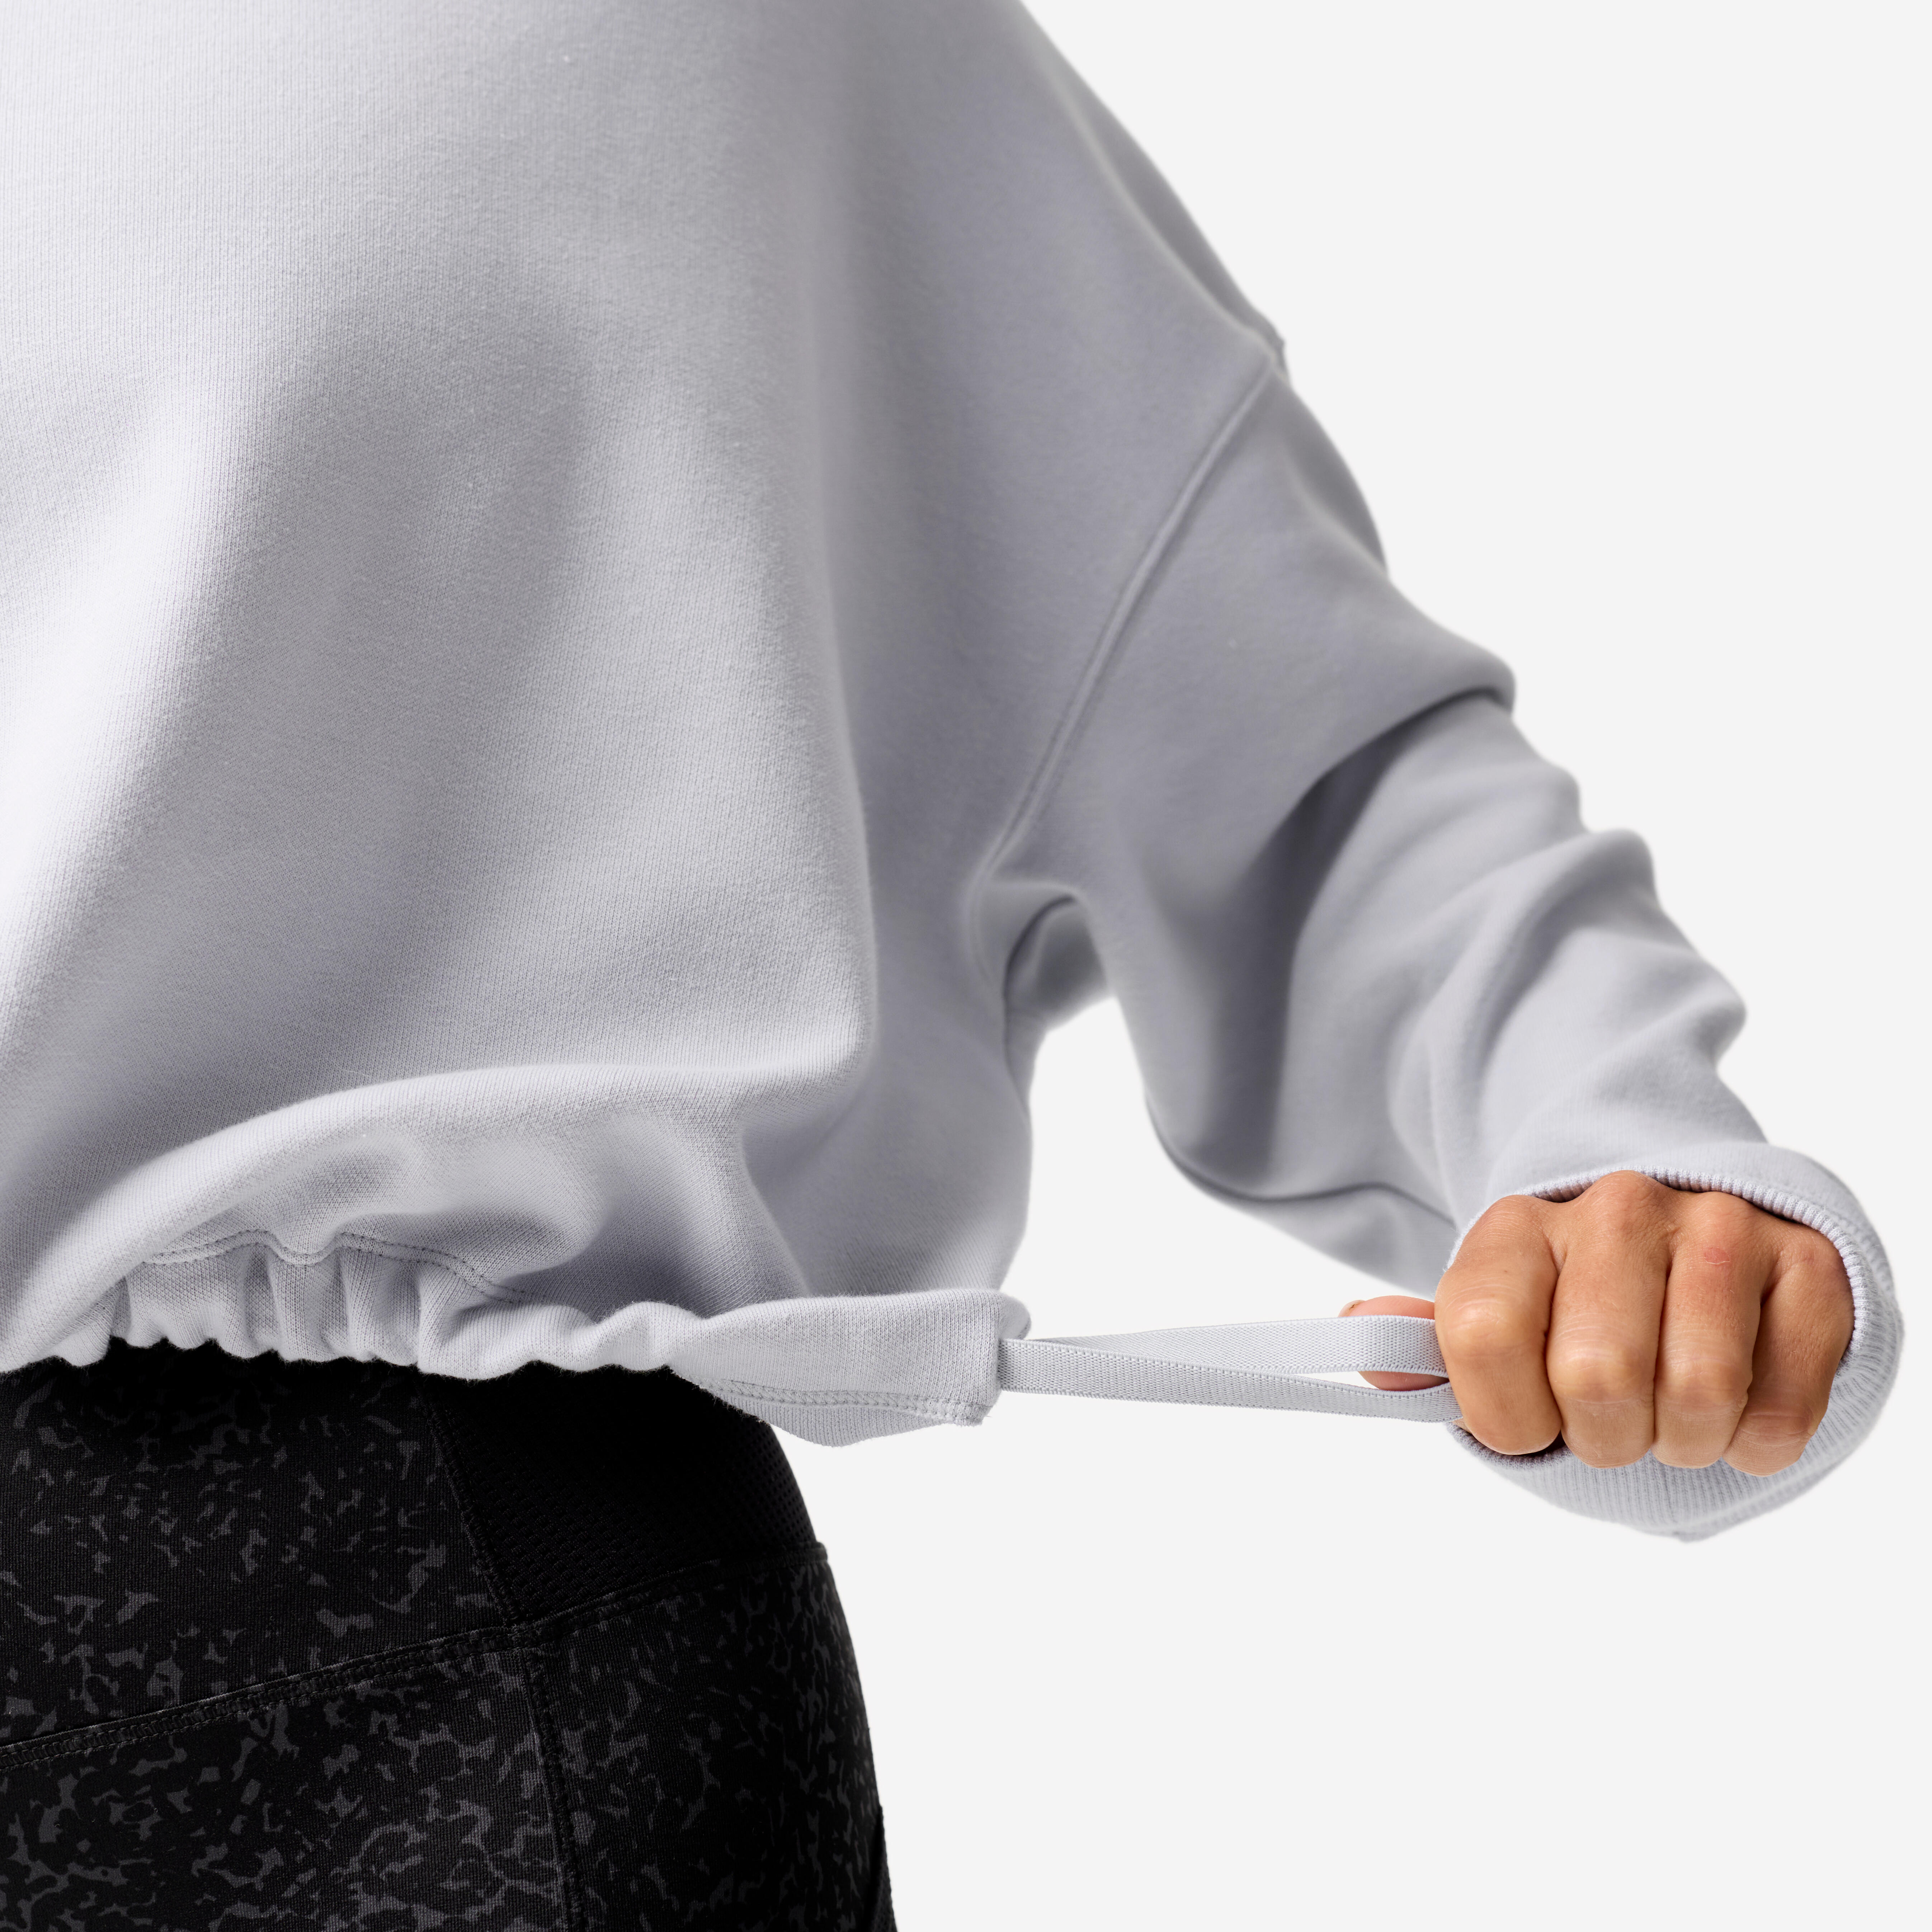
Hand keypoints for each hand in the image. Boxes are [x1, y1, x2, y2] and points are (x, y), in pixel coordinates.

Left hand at [1341, 1172, 1852, 1473]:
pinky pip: (1782, 1404)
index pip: (1480, 1335)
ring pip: (1698, 1393)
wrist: (1699, 1251)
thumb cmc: (1580, 1314)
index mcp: (1518, 1226)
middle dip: (1604, 1438)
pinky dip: (1758, 1440)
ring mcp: (1720, 1228)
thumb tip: (1359, 1332)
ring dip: (1684, 1441)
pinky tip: (1740, 1409)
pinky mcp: (1810, 1265)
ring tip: (1673, 1413)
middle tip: (1613, 1421)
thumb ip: (1429, 1343)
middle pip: (1596, 1377)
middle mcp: (1616, 1207)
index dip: (1502, 1414)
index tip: (1526, 1422)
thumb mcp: (1498, 1320)